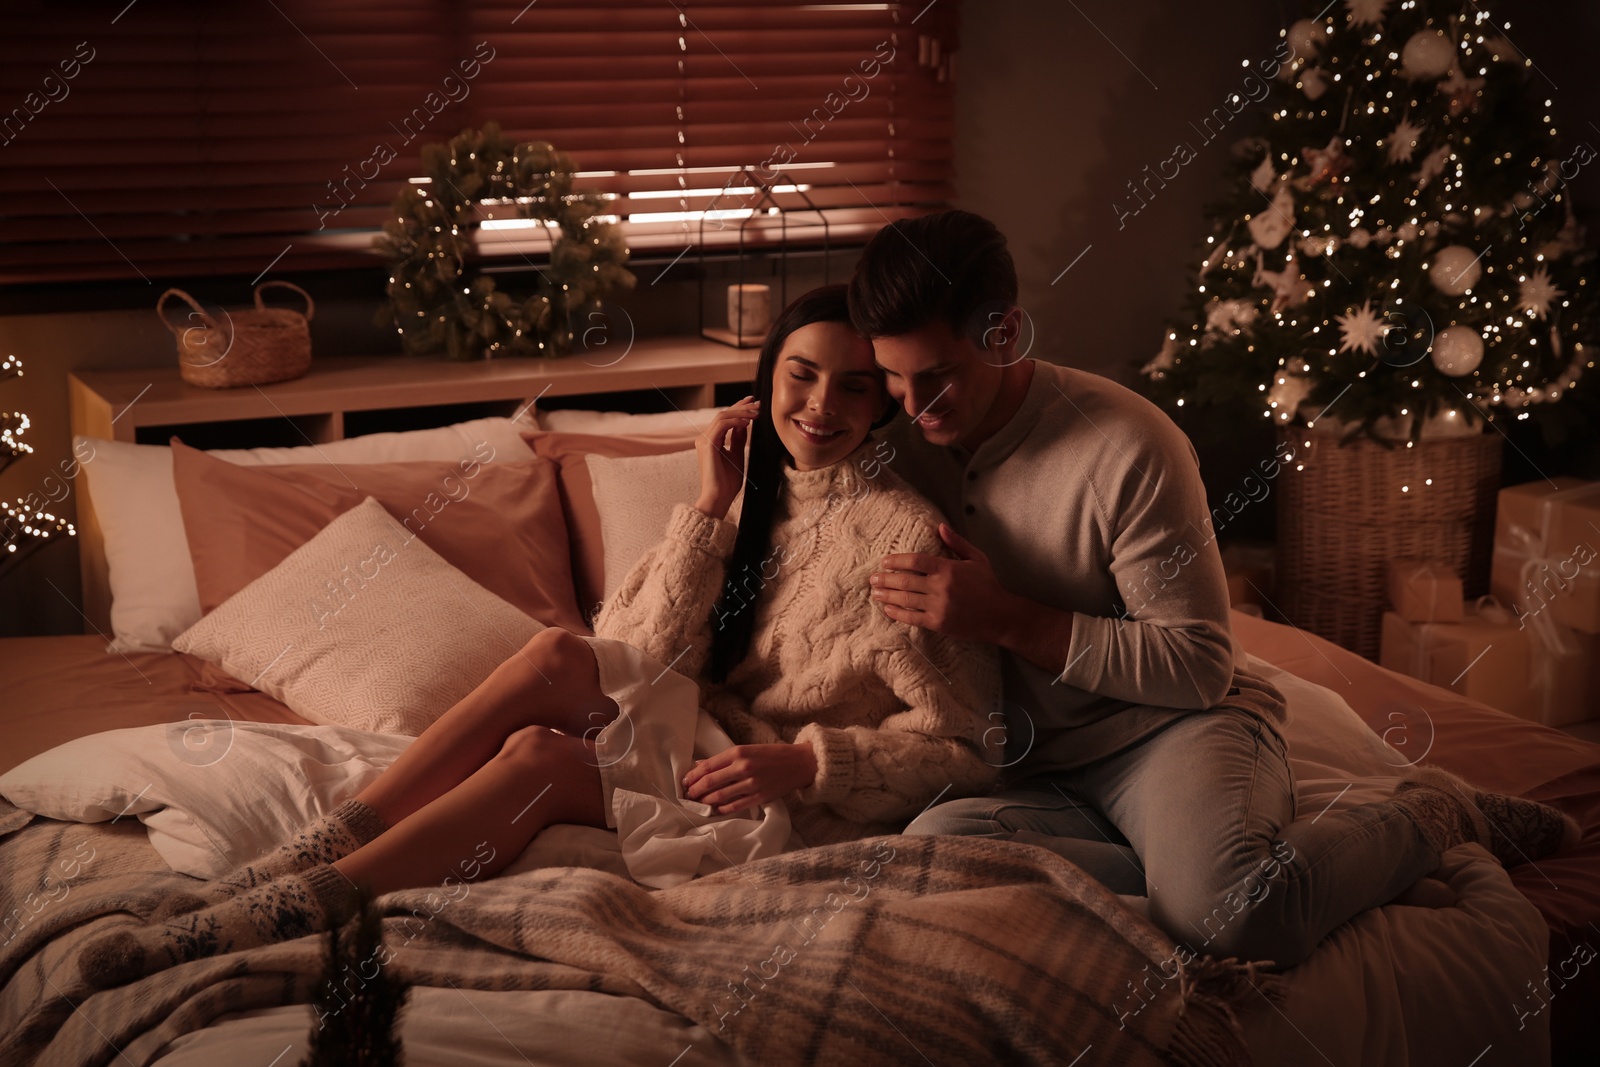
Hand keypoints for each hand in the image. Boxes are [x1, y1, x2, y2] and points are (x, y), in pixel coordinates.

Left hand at [682, 743, 816, 814]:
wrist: (799, 763)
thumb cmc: (771, 754)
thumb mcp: (747, 749)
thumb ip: (724, 758)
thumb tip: (700, 766)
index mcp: (738, 753)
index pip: (707, 766)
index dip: (692, 776)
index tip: (684, 781)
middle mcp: (743, 768)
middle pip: (710, 782)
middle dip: (695, 790)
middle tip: (688, 795)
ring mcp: (751, 785)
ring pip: (719, 796)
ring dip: (705, 801)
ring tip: (698, 803)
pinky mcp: (758, 798)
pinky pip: (734, 806)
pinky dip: (722, 809)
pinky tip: (716, 809)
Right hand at [694, 396, 759, 519]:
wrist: (719, 498)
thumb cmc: (727, 482)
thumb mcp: (736, 455)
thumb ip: (737, 439)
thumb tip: (743, 423)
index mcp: (710, 441)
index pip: (724, 418)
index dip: (738, 408)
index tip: (753, 403)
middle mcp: (704, 438)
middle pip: (723, 414)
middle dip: (742, 406)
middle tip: (758, 403)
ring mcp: (704, 441)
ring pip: (722, 416)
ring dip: (741, 412)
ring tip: (756, 413)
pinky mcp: (707, 445)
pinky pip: (721, 425)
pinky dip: (735, 420)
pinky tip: (747, 421)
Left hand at [869, 523, 1015, 642]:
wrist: (1000, 616)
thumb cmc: (988, 585)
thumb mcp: (976, 558)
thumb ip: (956, 543)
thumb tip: (940, 526)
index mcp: (949, 569)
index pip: (916, 561)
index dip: (897, 561)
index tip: (885, 562)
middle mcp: (941, 587)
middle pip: (906, 580)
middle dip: (886, 578)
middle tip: (873, 578)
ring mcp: (938, 606)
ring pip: (905, 599)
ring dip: (887, 595)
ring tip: (875, 592)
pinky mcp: (938, 623)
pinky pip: (912, 617)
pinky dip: (897, 613)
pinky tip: (887, 609)